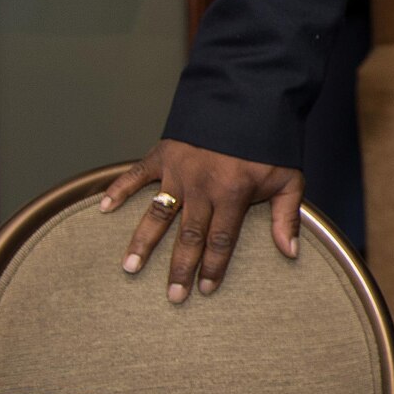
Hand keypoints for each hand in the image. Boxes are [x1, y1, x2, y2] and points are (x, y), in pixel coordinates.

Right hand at [101, 139, 303, 302]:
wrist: (251, 97)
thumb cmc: (271, 143)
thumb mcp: (289, 178)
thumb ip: (288, 216)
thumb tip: (290, 253)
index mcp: (234, 193)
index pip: (221, 240)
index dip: (213, 267)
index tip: (204, 290)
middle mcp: (203, 186)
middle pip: (188, 235)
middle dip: (179, 268)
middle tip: (171, 296)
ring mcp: (179, 170)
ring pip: (157, 212)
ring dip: (143, 241)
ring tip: (129, 267)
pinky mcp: (163, 153)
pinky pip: (136, 173)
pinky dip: (118, 189)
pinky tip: (103, 208)